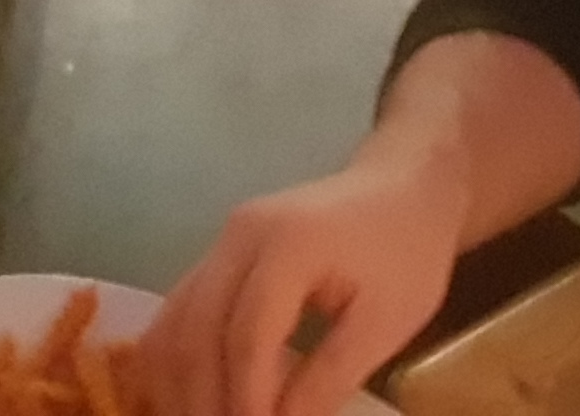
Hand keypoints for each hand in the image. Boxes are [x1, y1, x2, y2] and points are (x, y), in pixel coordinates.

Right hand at [144, 152, 466, 415]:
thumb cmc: (406, 252)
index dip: (246, 400)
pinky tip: (194, 397)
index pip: (247, 337)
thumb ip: (330, 376)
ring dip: (180, 386)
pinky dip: (177, 361)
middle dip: (205, 401)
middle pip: (196, 331)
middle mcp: (239, 236)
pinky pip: (178, 311)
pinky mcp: (218, 252)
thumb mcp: (387, 322)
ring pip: (173, 323)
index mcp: (289, 245)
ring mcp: (222, 240)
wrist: (402, 185)